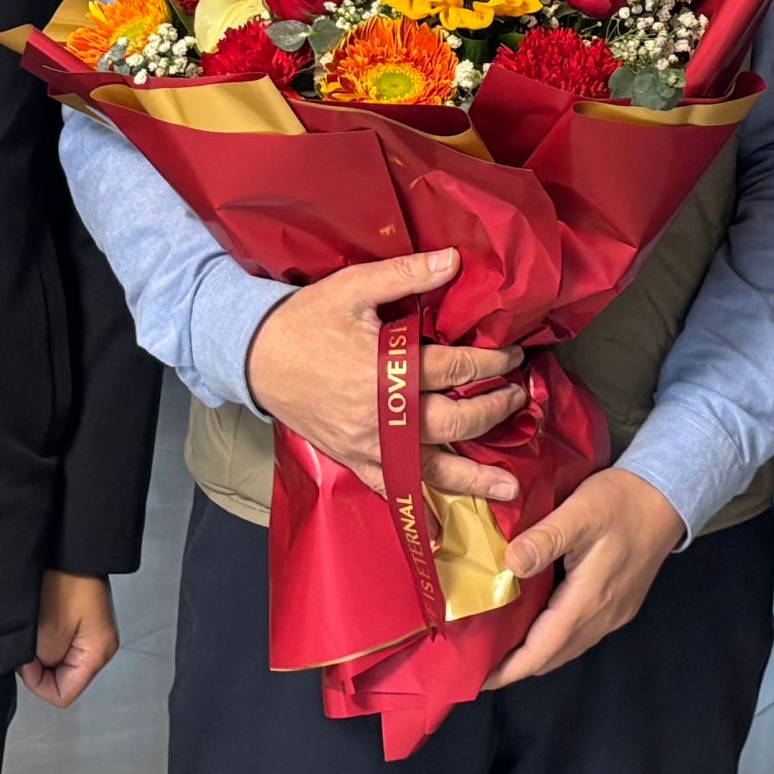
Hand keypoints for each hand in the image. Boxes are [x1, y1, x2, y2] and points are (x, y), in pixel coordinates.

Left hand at [23, 571, 118, 705]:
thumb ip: (42, 664)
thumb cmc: (65, 582)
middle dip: (40, 665)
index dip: (39, 683)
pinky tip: (41, 618)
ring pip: (57, 660)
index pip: (63, 695)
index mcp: (97, 654)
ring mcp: (89, 633)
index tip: (28, 660)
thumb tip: (36, 669)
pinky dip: (44, 636)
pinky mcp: (79, 620)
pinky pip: (57, 641)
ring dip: (41, 648)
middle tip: (32, 639)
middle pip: (62, 679)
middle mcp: (98, 647)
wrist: (70, 548)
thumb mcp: (48, 634)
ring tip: (37, 625)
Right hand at [246, 249, 527, 503]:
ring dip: (472, 477)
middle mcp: (383, 416)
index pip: (456, 370)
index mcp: (387, 370)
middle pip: (454, 421)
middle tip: (518, 398)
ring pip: (430, 467)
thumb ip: (407, 275)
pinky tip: (444, 514)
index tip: (515, 357)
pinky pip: (391, 487)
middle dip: (493, 410)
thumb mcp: (354, 286)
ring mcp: (367, 445)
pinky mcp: (351, 460)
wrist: (255, 356)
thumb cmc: (306, 319)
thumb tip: (454, 260)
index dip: (492, 363)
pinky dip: (418, 501)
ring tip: (509, 487)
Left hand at [488, 470, 684, 684]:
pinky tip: (535, 621)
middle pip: (552, 656)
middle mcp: (602, 617)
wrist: (669, 497)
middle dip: (515, 666)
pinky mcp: (619, 606)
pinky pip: (579, 635)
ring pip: (567, 648)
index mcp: (588, 600)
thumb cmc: (622, 501)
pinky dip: (552, 639)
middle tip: (477, 659)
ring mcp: (613, 615)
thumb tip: (509, 566)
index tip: (477, 677)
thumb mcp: (580, 511)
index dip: (509, 669)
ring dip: (534, 653)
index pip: (541, 650)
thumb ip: (545, 539)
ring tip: (499, 644)